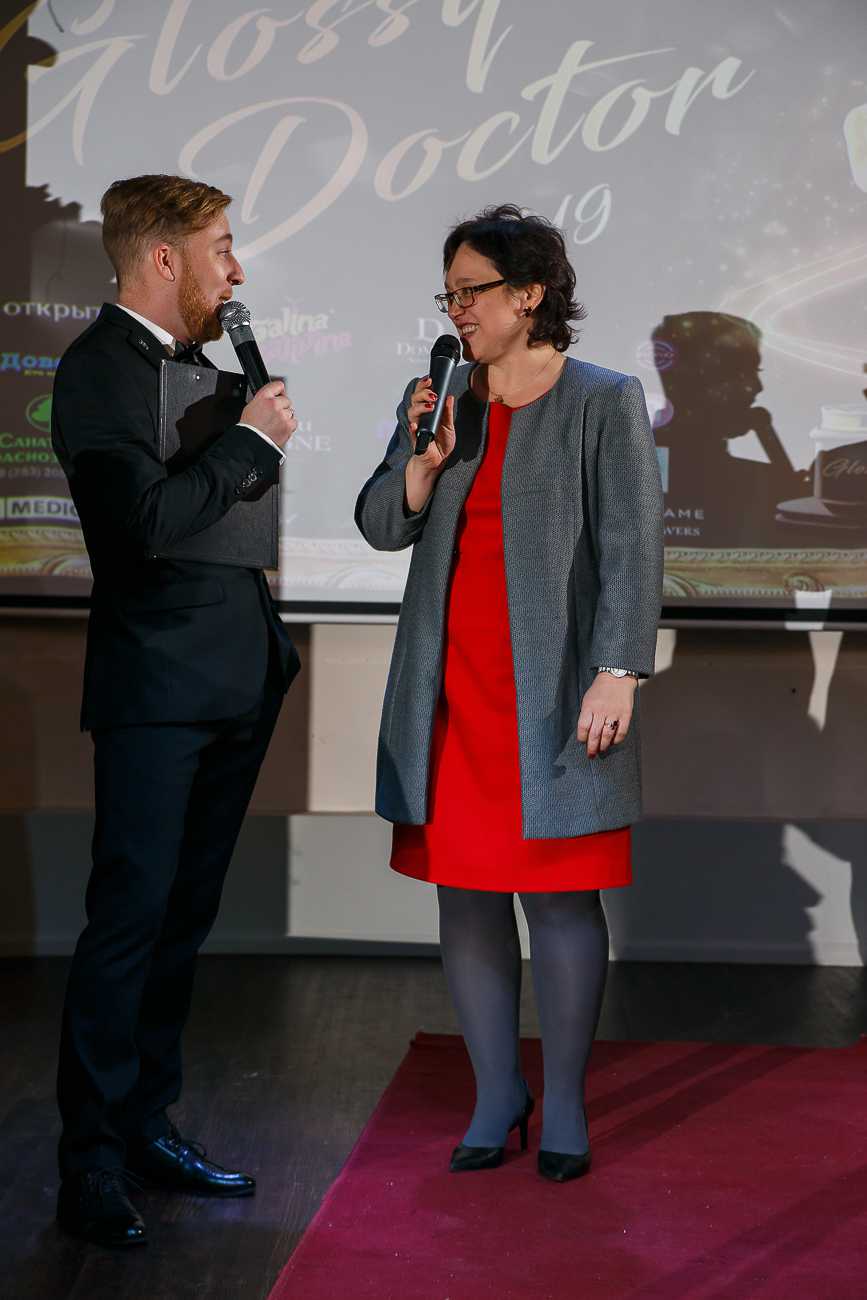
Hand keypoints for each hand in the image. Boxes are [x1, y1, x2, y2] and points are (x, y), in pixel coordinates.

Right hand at [241, 380, 296, 447]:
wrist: (252, 442)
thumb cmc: (250, 427)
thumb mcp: (251, 406)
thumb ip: (264, 399)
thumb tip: (273, 397)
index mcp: (264, 397)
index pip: (279, 385)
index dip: (279, 391)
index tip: (280, 394)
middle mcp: (274, 404)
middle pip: (286, 400)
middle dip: (282, 406)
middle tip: (274, 415)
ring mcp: (282, 415)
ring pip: (290, 411)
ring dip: (285, 416)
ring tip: (275, 424)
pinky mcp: (288, 425)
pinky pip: (293, 422)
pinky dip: (289, 425)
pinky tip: (279, 428)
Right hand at [404, 379, 455, 511]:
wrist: (437, 462)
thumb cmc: (440, 445)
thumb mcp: (449, 426)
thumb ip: (448, 412)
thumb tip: (449, 397)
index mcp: (427, 413)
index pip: (422, 395)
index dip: (423, 386)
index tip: (429, 379)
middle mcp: (420, 418)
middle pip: (414, 400)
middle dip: (422, 393)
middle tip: (432, 393)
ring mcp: (416, 429)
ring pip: (412, 413)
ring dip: (420, 407)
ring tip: (431, 405)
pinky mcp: (416, 441)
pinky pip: (412, 433)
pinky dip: (413, 428)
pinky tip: (415, 425)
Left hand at [577, 673, 636, 757]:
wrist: (617, 677)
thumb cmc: (600, 690)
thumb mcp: (587, 699)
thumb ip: (586, 714)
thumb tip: (585, 733)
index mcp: (589, 707)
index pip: (583, 727)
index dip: (582, 738)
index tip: (582, 742)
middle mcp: (601, 711)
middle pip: (594, 734)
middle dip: (591, 747)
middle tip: (591, 754)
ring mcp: (614, 713)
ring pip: (607, 735)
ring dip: (603, 746)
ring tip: (601, 750)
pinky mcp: (626, 714)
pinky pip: (621, 732)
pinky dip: (617, 740)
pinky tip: (613, 742)